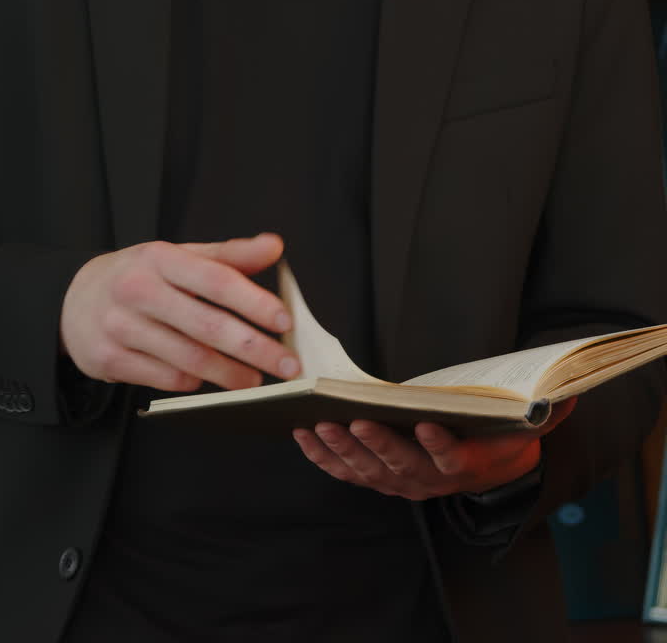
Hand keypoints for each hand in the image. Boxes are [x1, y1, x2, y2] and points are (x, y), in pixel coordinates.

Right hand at [59, 233, 299, 393]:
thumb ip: (229, 255)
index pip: (216, 279)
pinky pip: (166, 379)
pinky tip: (208, 379)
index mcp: (160, 258)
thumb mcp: (178, 257)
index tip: (284, 321)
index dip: (253, 301)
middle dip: (254, 348)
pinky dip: (194, 382)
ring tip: (256, 380)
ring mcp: (121, 327)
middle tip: (287, 364)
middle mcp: (138, 290)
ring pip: (189, 359)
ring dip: (230, 374)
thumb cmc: (139, 276)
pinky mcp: (110, 360)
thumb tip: (274, 246)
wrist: (72, 300)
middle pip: (207, 325)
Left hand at [292, 397, 576, 500]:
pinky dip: (324, 458)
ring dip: (342, 450)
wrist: (489, 471)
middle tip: (353, 420)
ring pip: (368, 472)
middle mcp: (430, 481)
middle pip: (400, 467)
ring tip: (319, 424)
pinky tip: (303, 436)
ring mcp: (401, 483)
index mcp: (466, 465)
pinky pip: (347, 472)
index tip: (425, 425)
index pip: (453, 459)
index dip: (439, 445)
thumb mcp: (526, 425)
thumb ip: (545, 411)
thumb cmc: (498, 435)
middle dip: (375, 444)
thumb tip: (568, 389)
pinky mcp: (379, 478)